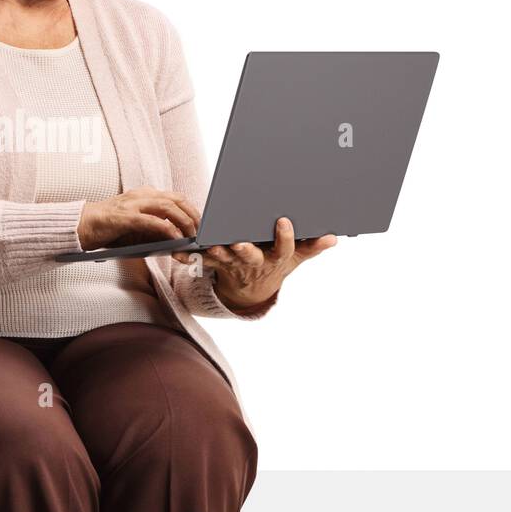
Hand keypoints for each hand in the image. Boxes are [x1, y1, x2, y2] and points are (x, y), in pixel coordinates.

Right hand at [77, 185, 201, 250]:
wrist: (80, 226)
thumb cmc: (107, 229)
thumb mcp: (135, 226)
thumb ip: (153, 229)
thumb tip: (176, 240)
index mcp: (143, 195)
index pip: (174, 197)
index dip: (191, 209)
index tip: (201, 223)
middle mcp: (140, 195)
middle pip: (176, 199)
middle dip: (193, 214)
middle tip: (202, 230)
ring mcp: (133, 204)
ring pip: (167, 207)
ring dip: (184, 221)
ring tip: (192, 235)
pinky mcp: (125, 217)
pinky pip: (152, 221)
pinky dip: (167, 229)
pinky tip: (175, 239)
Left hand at [172, 216, 336, 313]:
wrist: (252, 290)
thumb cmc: (275, 263)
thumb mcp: (295, 258)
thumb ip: (312, 247)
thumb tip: (334, 237)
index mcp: (275, 258)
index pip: (283, 248)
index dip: (284, 237)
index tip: (284, 221)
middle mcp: (254, 262)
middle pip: (250, 256)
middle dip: (244, 249)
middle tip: (239, 242)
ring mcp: (234, 263)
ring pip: (225, 258)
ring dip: (216, 253)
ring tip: (208, 245)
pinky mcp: (216, 263)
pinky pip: (202, 259)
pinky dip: (189, 256)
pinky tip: (177, 252)